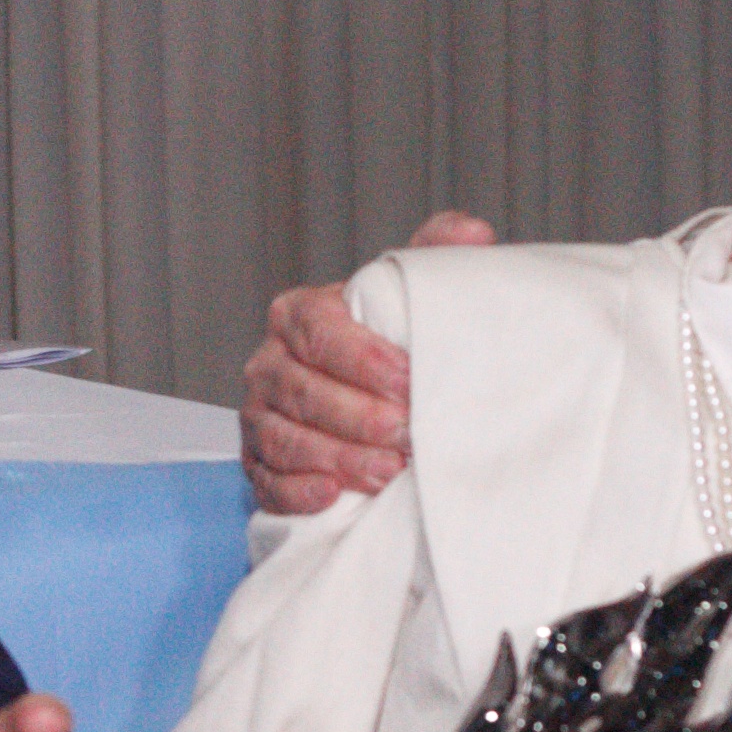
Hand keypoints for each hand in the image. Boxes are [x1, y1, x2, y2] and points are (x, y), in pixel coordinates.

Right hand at [240, 209, 489, 516]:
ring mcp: (259, 415)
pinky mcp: (258, 462)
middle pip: (302, 390)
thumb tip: (473, 234)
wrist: (361, 393)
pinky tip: (332, 497)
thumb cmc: (382, 344)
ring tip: (387, 471)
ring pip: (285, 438)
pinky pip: (267, 480)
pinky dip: (297, 491)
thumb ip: (434, 258)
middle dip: (356, 416)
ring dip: (337, 457)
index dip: (361, 356)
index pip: (318, 330)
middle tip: (406, 432)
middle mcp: (270, 363)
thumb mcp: (406, 296)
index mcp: (299, 314)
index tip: (407, 378)